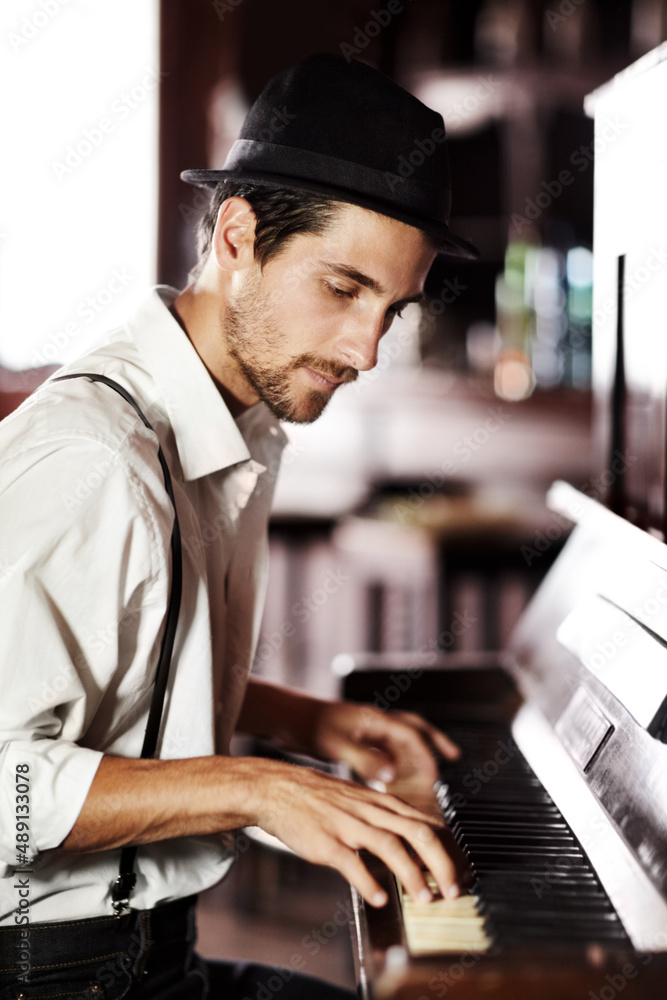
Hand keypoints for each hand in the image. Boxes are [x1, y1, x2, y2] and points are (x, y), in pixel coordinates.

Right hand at [249, 757, 457, 906]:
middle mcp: (371, 811)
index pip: (427, 823)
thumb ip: (388, 818)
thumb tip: (419, 839)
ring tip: (424, 900)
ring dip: (412, 875)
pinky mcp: (326, 841)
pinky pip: (351, 862)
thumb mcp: (361, 800)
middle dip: (442, 865)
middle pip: (418, 833)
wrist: (278, 788)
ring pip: (390, 845)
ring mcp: (348, 825)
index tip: (462, 874)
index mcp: (382, 803)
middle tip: (453, 892)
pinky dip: (368, 882)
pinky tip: (380, 898)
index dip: (449, 851)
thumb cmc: (320, 798)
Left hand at [308, 701, 459, 783]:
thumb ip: (365, 760)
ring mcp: (365, 729)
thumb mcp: (336, 745)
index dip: (427, 752)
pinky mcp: (356, 739)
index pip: (410, 733)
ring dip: (415, 753)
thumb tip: (391, 774)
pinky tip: (394, 777)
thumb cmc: (307, 726)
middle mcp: (373, 722)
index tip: (436, 772)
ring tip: (428, 772)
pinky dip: (395, 761)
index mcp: (373, 719)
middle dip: (433, 740)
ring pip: (399, 740)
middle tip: (453, 754)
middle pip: (412, 728)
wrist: (284, 717)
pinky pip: (384, 749)